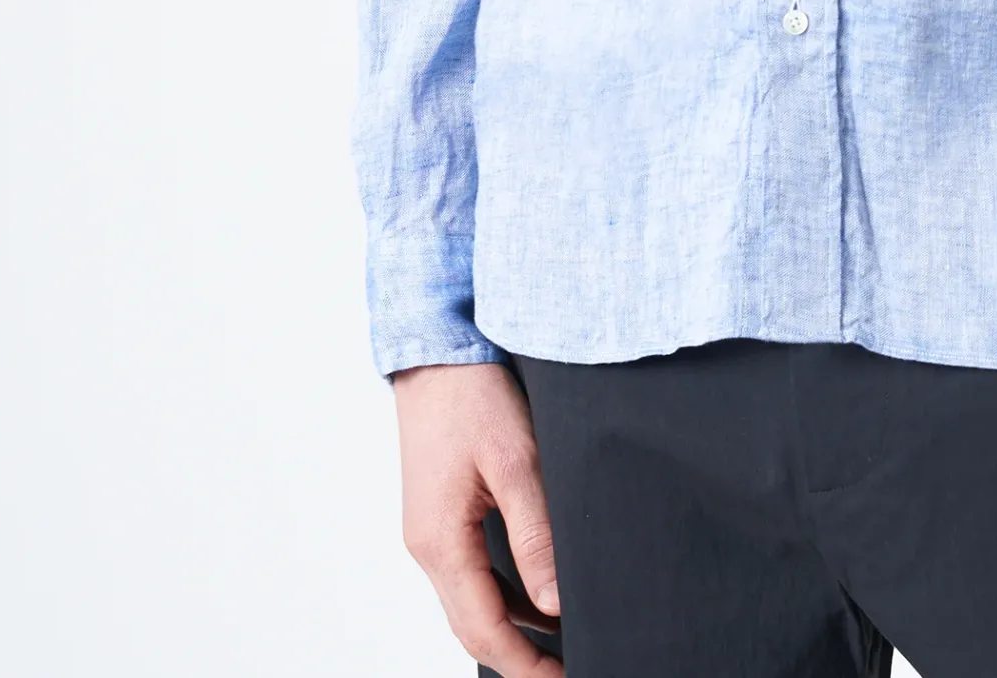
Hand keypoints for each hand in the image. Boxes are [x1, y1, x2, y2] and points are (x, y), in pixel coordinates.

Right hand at [394, 360, 560, 673]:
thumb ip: (536, 534)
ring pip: (472, 600)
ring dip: (513, 627)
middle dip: (520, 657)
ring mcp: (431, 530)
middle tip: (569, 671)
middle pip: (473, 624)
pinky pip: (471, 571)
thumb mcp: (517, 460)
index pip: (483, 630)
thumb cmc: (474, 395)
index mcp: (440, 541)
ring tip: (565, 640)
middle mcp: (428, 545)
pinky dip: (504, 593)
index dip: (525, 666)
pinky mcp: (441, 512)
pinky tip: (540, 593)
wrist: (438, 350)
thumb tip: (555, 602)